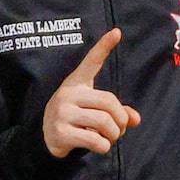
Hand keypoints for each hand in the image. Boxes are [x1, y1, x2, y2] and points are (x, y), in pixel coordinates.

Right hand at [42, 29, 139, 157]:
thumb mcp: (92, 110)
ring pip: (104, 122)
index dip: (103, 47)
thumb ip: (116, 112)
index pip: (91, 62)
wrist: (44, 139)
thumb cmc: (74, 119)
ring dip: (114, 135)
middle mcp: (68, 95)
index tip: (116, 32)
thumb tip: (135, 119)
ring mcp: (63, 113)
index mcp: (76, 84)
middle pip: (109, 103)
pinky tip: (100, 147)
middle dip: (121, 120)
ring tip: (110, 138)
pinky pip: (94, 140)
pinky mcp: (61, 133)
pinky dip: (104, 146)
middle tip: (119, 129)